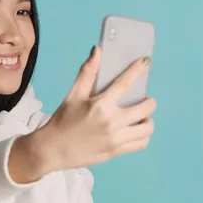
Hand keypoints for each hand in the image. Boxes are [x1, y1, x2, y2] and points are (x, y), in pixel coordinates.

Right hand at [13, 46, 156, 178]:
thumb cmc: (62, 121)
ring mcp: (116, 138)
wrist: (53, 150)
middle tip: (143, 100)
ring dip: (147, 120)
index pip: (125, 83)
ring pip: (147, 128)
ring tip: (140, 118)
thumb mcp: (73, 95)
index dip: (137, 70)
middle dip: (149, 101)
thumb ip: (87, 73)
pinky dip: (143, 136)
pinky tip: (135, 131)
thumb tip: (97, 51)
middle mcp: (112, 121)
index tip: (145, 62)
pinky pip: (141, 143)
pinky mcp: (116, 151)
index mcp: (100, 105)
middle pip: (146, 108)